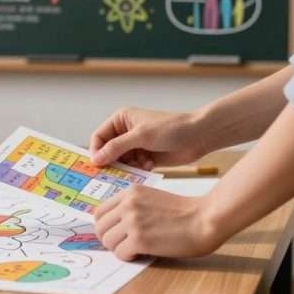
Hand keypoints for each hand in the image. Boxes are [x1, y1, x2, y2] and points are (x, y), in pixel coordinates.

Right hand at [89, 107, 204, 168]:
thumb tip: (95, 159)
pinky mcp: (146, 157)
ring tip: (140, 165)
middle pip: (108, 152)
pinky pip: (133, 168)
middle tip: (116, 174)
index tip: (98, 167)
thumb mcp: (141, 136)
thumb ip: (116, 147)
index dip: (96, 152)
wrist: (198, 136)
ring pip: (121, 162)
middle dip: (113, 163)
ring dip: (128, 167)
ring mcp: (136, 145)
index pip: (98, 137)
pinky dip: (138, 170)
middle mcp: (126, 132)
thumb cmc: (171, 128)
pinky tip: (150, 165)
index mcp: (121, 120)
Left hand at [94, 185, 224, 260]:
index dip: (105, 226)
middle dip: (109, 239)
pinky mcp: (139, 239)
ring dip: (119, 249)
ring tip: (135, 249)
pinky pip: (120, 253)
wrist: (204, 219)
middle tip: (122, 244)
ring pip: (107, 241)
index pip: (99, 211)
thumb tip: (114, 224)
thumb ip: (133, 206)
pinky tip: (141, 253)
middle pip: (99, 227)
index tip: (115, 233)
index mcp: (130, 192)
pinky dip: (128, 257)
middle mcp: (128, 204)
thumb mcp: (152, 198)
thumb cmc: (184, 212)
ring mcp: (133, 221)